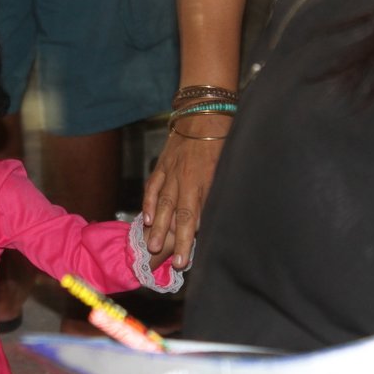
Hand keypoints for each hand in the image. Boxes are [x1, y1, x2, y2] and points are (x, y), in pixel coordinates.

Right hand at [142, 114, 230, 268]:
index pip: (193, 217)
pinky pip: (153, 186)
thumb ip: (217, 193)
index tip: (182, 260)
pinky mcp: (162, 165)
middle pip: (177, 215)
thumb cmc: (223, 138)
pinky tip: (146, 218)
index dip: (186, 240)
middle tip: (167, 263)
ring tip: (151, 246)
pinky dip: (149, 202)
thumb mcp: (227, 166)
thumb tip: (213, 219)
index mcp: (205, 181)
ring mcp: (171, 172)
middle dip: (172, 240)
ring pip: (162, 204)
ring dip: (157, 227)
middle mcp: (185, 179)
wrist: (205, 111)